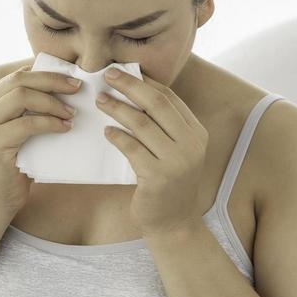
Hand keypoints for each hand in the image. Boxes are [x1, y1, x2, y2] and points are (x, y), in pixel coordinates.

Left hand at [95, 68, 209, 237]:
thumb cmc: (168, 184)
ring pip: (141, 123)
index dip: (144, 82)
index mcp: (197, 133)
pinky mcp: (158, 177)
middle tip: (107, 76)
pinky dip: (116, 136)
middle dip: (130, 86)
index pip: (169, 98)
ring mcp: (177, 161)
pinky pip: (132, 148)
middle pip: (156, 103)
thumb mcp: (174, 152)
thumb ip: (163, 127)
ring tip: (100, 101)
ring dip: (117, 108)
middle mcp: (191, 144)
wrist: (173, 224)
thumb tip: (135, 92)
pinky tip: (106, 132)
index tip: (122, 72)